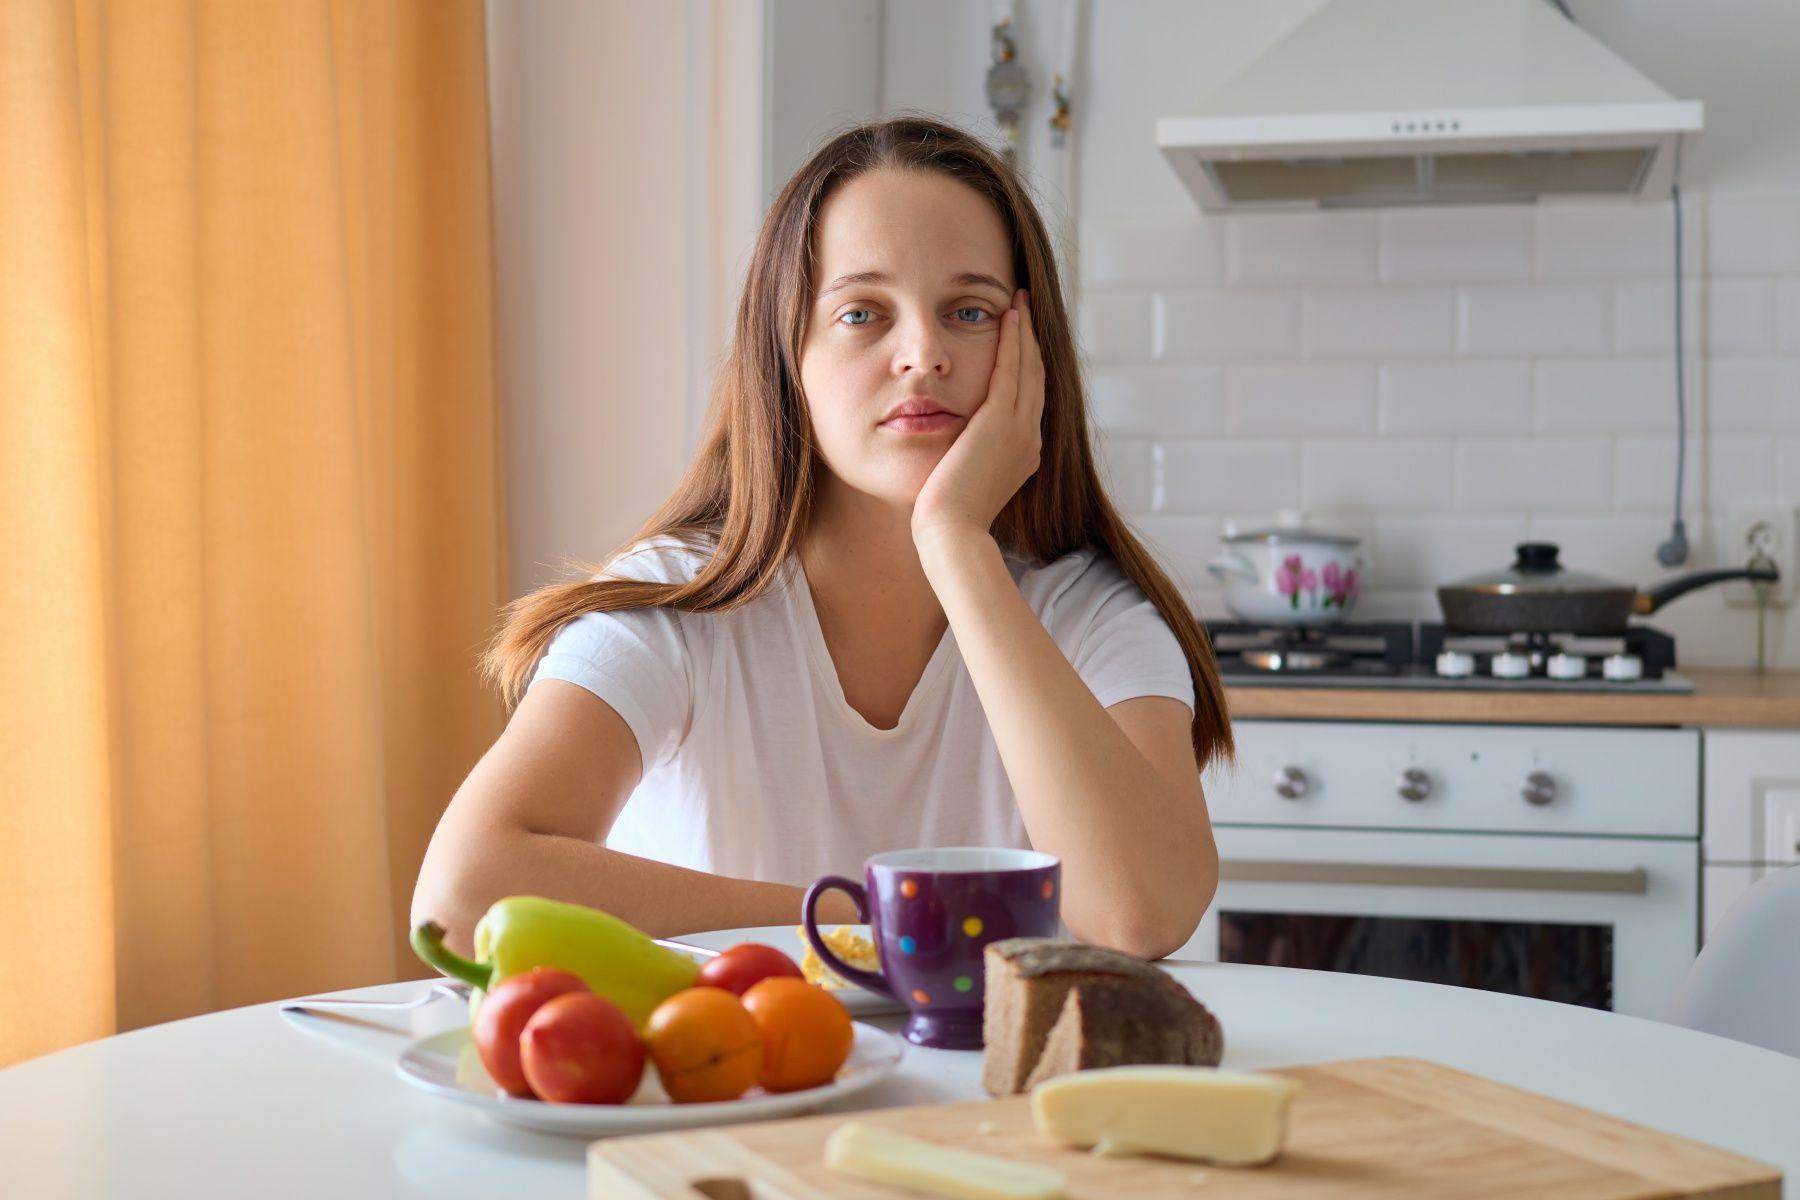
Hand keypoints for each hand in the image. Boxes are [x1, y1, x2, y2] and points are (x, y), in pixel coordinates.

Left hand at [910, 288, 1044, 547]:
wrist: (951, 533)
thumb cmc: (947, 518)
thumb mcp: (965, 482)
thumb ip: (970, 460)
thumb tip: (958, 452)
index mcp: (1025, 453)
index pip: (1030, 399)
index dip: (1029, 366)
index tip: (1022, 340)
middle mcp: (1030, 438)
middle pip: (1037, 377)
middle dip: (1032, 341)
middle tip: (1027, 308)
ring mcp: (1019, 429)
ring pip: (1029, 367)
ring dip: (1025, 331)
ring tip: (1020, 301)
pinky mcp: (1000, 422)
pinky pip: (1011, 370)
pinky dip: (1013, 341)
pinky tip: (1008, 316)